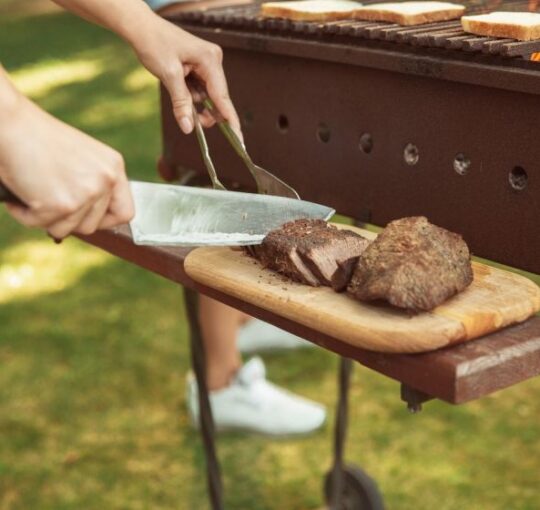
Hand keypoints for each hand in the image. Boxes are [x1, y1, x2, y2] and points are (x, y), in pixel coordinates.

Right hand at [0, 94, 133, 238]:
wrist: (10, 123)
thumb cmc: (38, 138)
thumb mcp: (82, 158)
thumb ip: (93, 184)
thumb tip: (92, 219)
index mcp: (113, 167)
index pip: (125, 212)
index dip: (106, 221)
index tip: (87, 218)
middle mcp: (105, 181)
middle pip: (91, 226)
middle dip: (67, 220)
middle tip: (49, 200)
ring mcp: (85, 194)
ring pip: (65, 229)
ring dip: (45, 217)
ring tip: (33, 192)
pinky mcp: (61, 205)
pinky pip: (40, 225)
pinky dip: (24, 214)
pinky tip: (20, 192)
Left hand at [128, 16, 241, 138]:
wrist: (141, 27)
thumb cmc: (154, 44)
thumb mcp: (168, 75)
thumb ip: (181, 102)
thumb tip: (189, 128)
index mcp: (210, 60)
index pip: (223, 97)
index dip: (230, 119)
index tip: (239, 138)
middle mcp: (213, 61)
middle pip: (217, 98)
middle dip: (205, 110)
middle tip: (193, 122)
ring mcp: (208, 63)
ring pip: (207, 95)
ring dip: (193, 100)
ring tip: (176, 87)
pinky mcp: (200, 66)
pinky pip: (200, 88)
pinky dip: (190, 93)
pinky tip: (179, 84)